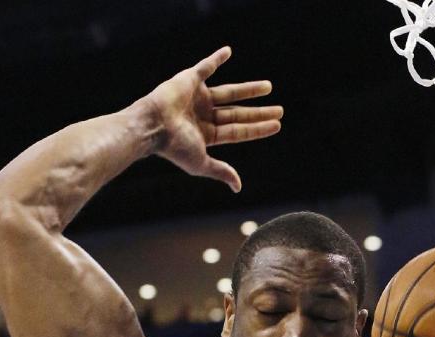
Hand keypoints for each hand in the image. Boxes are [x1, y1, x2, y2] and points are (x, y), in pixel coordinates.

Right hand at [144, 46, 282, 192]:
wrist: (154, 125)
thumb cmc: (174, 147)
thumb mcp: (201, 163)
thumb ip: (220, 171)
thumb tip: (238, 187)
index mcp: (207, 135)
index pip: (239, 131)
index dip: (258, 128)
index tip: (277, 125)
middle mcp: (204, 115)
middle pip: (238, 113)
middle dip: (258, 112)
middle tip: (280, 109)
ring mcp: (198, 97)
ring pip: (229, 92)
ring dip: (248, 90)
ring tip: (268, 87)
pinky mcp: (189, 80)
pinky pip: (205, 66)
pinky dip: (216, 59)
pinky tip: (228, 52)